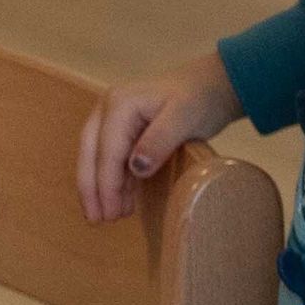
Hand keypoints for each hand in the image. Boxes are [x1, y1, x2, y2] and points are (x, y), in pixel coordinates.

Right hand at [76, 51, 243, 221]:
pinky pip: (110, 157)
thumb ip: (159, 141)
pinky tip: (122, 200)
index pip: (107, 151)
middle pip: (90, 154)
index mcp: (119, 105)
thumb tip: (136, 169)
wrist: (214, 84)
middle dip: (91, 188)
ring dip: (99, 187)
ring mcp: (112, 119)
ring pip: (95, 157)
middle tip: (96, 219)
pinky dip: (113, 180)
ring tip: (107, 216)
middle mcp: (107, 110)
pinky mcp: (122, 130)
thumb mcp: (184, 119)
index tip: (110, 212)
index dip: (106, 184)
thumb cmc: (200, 99)